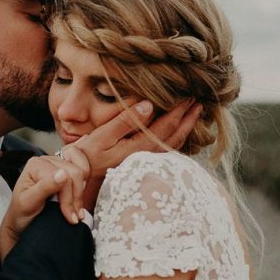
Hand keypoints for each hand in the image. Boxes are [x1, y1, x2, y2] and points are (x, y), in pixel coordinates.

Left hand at [0, 150, 89, 261]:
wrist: (21, 221)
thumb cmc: (22, 212)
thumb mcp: (28, 203)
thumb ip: (45, 187)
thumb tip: (62, 174)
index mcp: (36, 165)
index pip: (64, 177)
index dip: (68, 199)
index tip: (70, 216)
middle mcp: (48, 160)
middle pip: (75, 173)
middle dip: (76, 198)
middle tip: (73, 216)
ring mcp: (59, 163)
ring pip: (82, 172)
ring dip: (81, 193)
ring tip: (76, 210)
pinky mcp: (67, 169)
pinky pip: (84, 167)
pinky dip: (85, 182)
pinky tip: (78, 196)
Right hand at [68, 99, 202, 210]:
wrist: (79, 184)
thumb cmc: (87, 157)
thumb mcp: (102, 136)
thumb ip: (125, 120)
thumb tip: (149, 104)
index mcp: (140, 146)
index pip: (167, 125)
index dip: (180, 110)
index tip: (190, 95)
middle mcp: (148, 157)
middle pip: (176, 136)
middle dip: (189, 119)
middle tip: (200, 103)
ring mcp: (146, 163)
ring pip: (173, 146)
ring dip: (186, 129)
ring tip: (194, 116)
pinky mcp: (142, 167)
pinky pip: (166, 152)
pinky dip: (176, 140)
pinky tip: (178, 134)